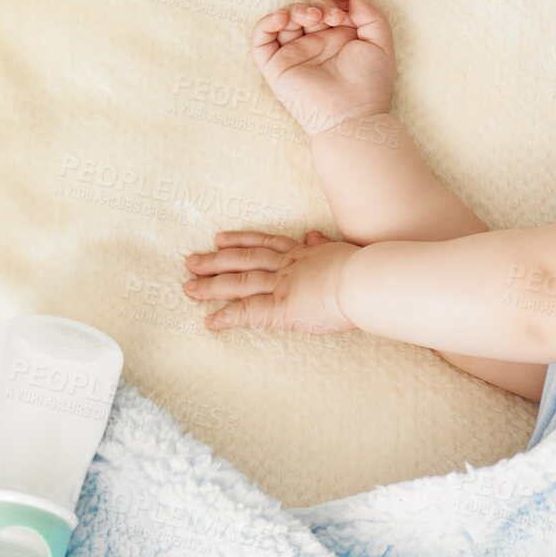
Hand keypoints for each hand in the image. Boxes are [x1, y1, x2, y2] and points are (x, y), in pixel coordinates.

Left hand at [183, 229, 360, 334]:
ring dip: (212, 286)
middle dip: (215, 261)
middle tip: (191, 261)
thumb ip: (324, 245)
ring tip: (189, 288)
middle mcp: (287, 266)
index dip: (241, 240)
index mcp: (302, 254)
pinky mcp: (282, 308)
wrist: (366, 281)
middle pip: (243, 260)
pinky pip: (248, 312)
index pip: (265, 243)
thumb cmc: (366, 269)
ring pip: (239, 283)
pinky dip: (227, 316)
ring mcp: (282, 286)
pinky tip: (210, 321)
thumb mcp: (343, 250)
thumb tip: (313, 235)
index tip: (220, 238)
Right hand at [252, 0, 395, 136]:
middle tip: (334, 16)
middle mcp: (316, 44)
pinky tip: (283, 18)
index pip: (331, 6)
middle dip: (320, 4)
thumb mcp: (380, 42)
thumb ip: (369, 14)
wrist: (353, 115)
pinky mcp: (277, 66)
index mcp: (339, 39)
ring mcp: (295, 54)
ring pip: (285, 19)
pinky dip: (267, 22)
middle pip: (309, 9)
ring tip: (314, 17)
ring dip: (297, 9)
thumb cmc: (370, 84)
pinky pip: (261, 39)